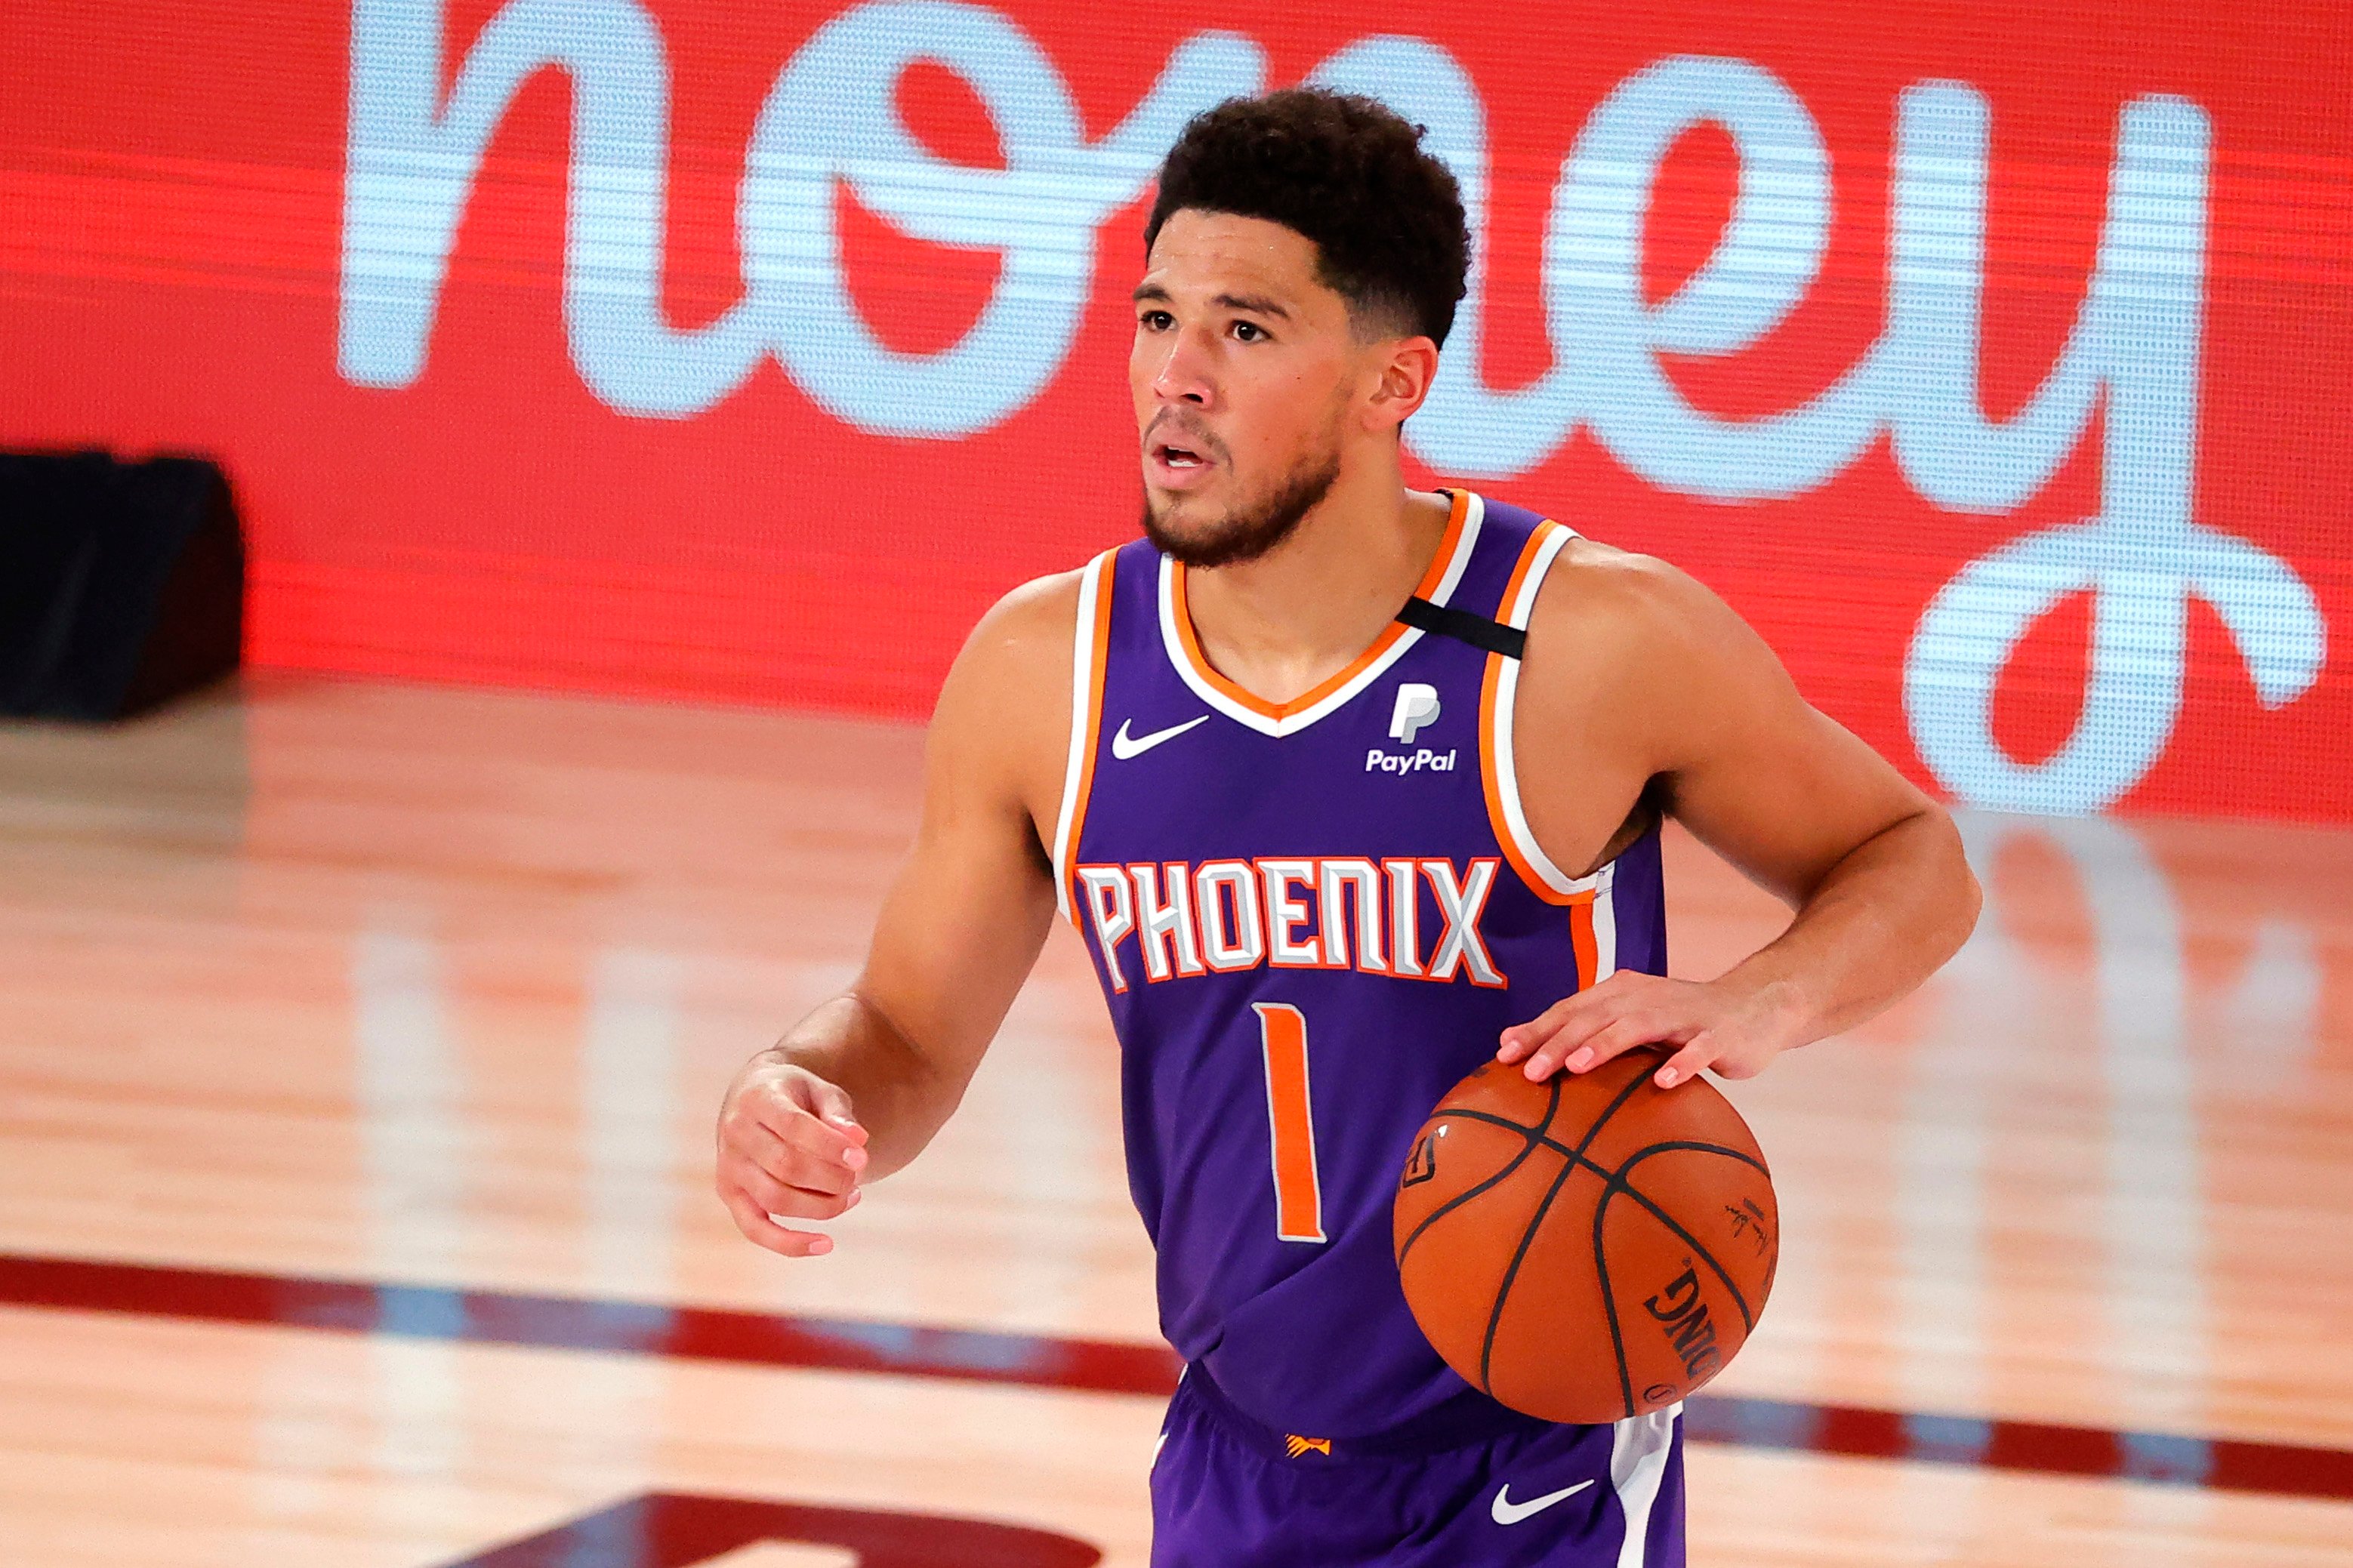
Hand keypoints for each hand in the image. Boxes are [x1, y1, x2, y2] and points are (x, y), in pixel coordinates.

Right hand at [715, 1055, 869, 1256]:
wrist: (753, 1099)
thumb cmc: (795, 1096)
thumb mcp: (819, 1090)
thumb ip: (838, 1113)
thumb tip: (859, 1140)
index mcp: (757, 1099)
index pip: (794, 1126)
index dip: (831, 1146)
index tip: (862, 1157)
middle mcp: (735, 1133)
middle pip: (786, 1167)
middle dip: (832, 1178)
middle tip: (858, 1175)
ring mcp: (729, 1167)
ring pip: (775, 1199)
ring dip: (822, 1206)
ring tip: (853, 1195)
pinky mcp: (730, 1194)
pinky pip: (755, 1229)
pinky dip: (789, 1244)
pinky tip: (825, 1244)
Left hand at [1495, 971, 1801, 1087]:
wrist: (1754, 1007)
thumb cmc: (1678, 1021)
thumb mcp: (1626, 1021)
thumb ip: (1577, 1030)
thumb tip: (1511, 1044)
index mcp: (1620, 993)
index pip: (1570, 1010)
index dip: (1537, 1030)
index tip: (1503, 1056)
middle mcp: (1646, 997)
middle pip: (1595, 1017)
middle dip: (1560, 1042)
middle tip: (1531, 1072)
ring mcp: (1683, 1015)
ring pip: (1638, 1026)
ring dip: (1606, 1044)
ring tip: (1578, 1066)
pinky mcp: (1718, 1035)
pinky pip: (1698, 1048)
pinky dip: (1681, 1063)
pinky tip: (1663, 1081)